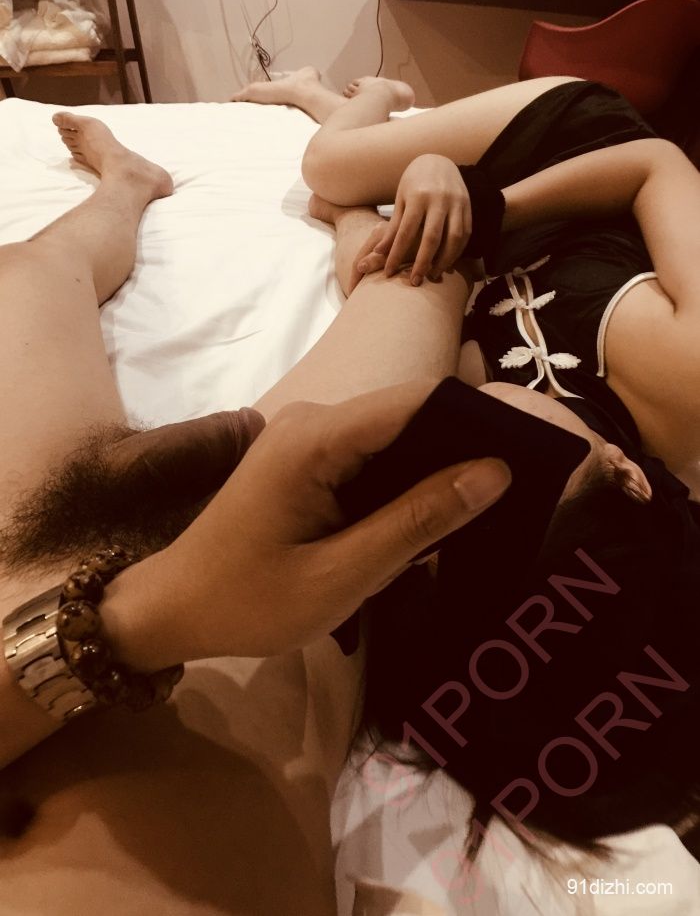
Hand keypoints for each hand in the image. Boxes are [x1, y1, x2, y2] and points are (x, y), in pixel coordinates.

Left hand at [106, 382, 510, 666]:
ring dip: (433, 475)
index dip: (477, 420)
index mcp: (316, 438)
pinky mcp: (307, 460)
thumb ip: (418, 521)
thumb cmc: (251, 600)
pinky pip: (371, 460)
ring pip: (394, 440)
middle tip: (511, 498)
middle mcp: (313, 422)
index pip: (417, 402)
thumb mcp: (343, 574)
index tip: (527, 456)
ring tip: (478, 515)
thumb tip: (494, 473)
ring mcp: (307, 439)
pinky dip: (403, 488)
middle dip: (461, 452)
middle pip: (409, 416)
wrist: (176, 609)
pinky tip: (427, 522)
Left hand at [354, 155, 471, 286]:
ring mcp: (457, 203)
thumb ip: (393, 227)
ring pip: (453, 239)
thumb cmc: (414, 184)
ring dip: (444, 261)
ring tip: (432, 275)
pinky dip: (457, 252)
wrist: (439, 161)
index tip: (389, 273)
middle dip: (422, 263)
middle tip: (414, 283)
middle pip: (431, 239)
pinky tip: (446, 263)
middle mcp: (439, 199)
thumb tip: (379, 253)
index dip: (396, 254)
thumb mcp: (401, 201)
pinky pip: (466, 235)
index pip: (405, 232)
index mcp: (418, 196)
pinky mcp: (468, 207)